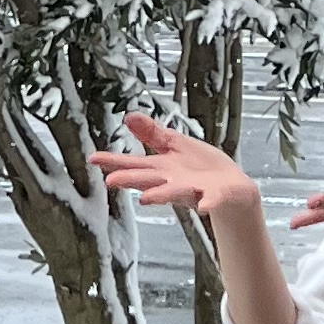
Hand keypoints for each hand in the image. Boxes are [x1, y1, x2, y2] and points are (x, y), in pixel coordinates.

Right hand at [99, 114, 296, 323]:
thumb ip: (151, 134)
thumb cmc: (200, 166)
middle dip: (131, 180)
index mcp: (162, 168)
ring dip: (160, 195)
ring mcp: (193, 190)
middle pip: (149, 179)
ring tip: (146, 199)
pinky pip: (211, 200)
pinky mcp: (214, 196)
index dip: (113, 162)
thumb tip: (127, 116)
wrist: (231, 185)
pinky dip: (207, 203)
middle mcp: (172, 181)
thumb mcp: (174, 145)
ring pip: (174, 193)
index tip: (92, 159)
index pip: (134, 164)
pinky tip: (203, 206)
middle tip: (110, 181)